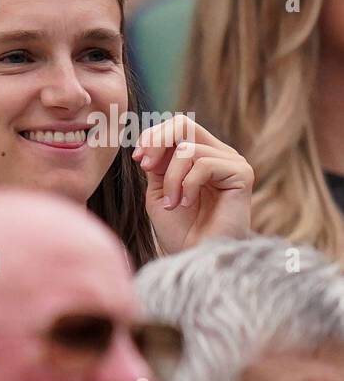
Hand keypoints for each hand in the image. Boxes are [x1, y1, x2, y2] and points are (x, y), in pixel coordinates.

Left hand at [132, 114, 252, 254]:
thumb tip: (152, 140)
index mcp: (199, 156)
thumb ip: (158, 164)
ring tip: (173, 204)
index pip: (176, 127)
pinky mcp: (242, 173)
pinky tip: (187, 204)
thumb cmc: (179, 229)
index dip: (152, 137)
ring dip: (171, 179)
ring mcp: (232, 162)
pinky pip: (205, 164)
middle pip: (183, 124)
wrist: (196, 256)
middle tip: (145, 166)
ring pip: (188, 149)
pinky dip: (188, 185)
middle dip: (157, 142)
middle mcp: (218, 154)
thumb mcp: (159, 191)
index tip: (138, 159)